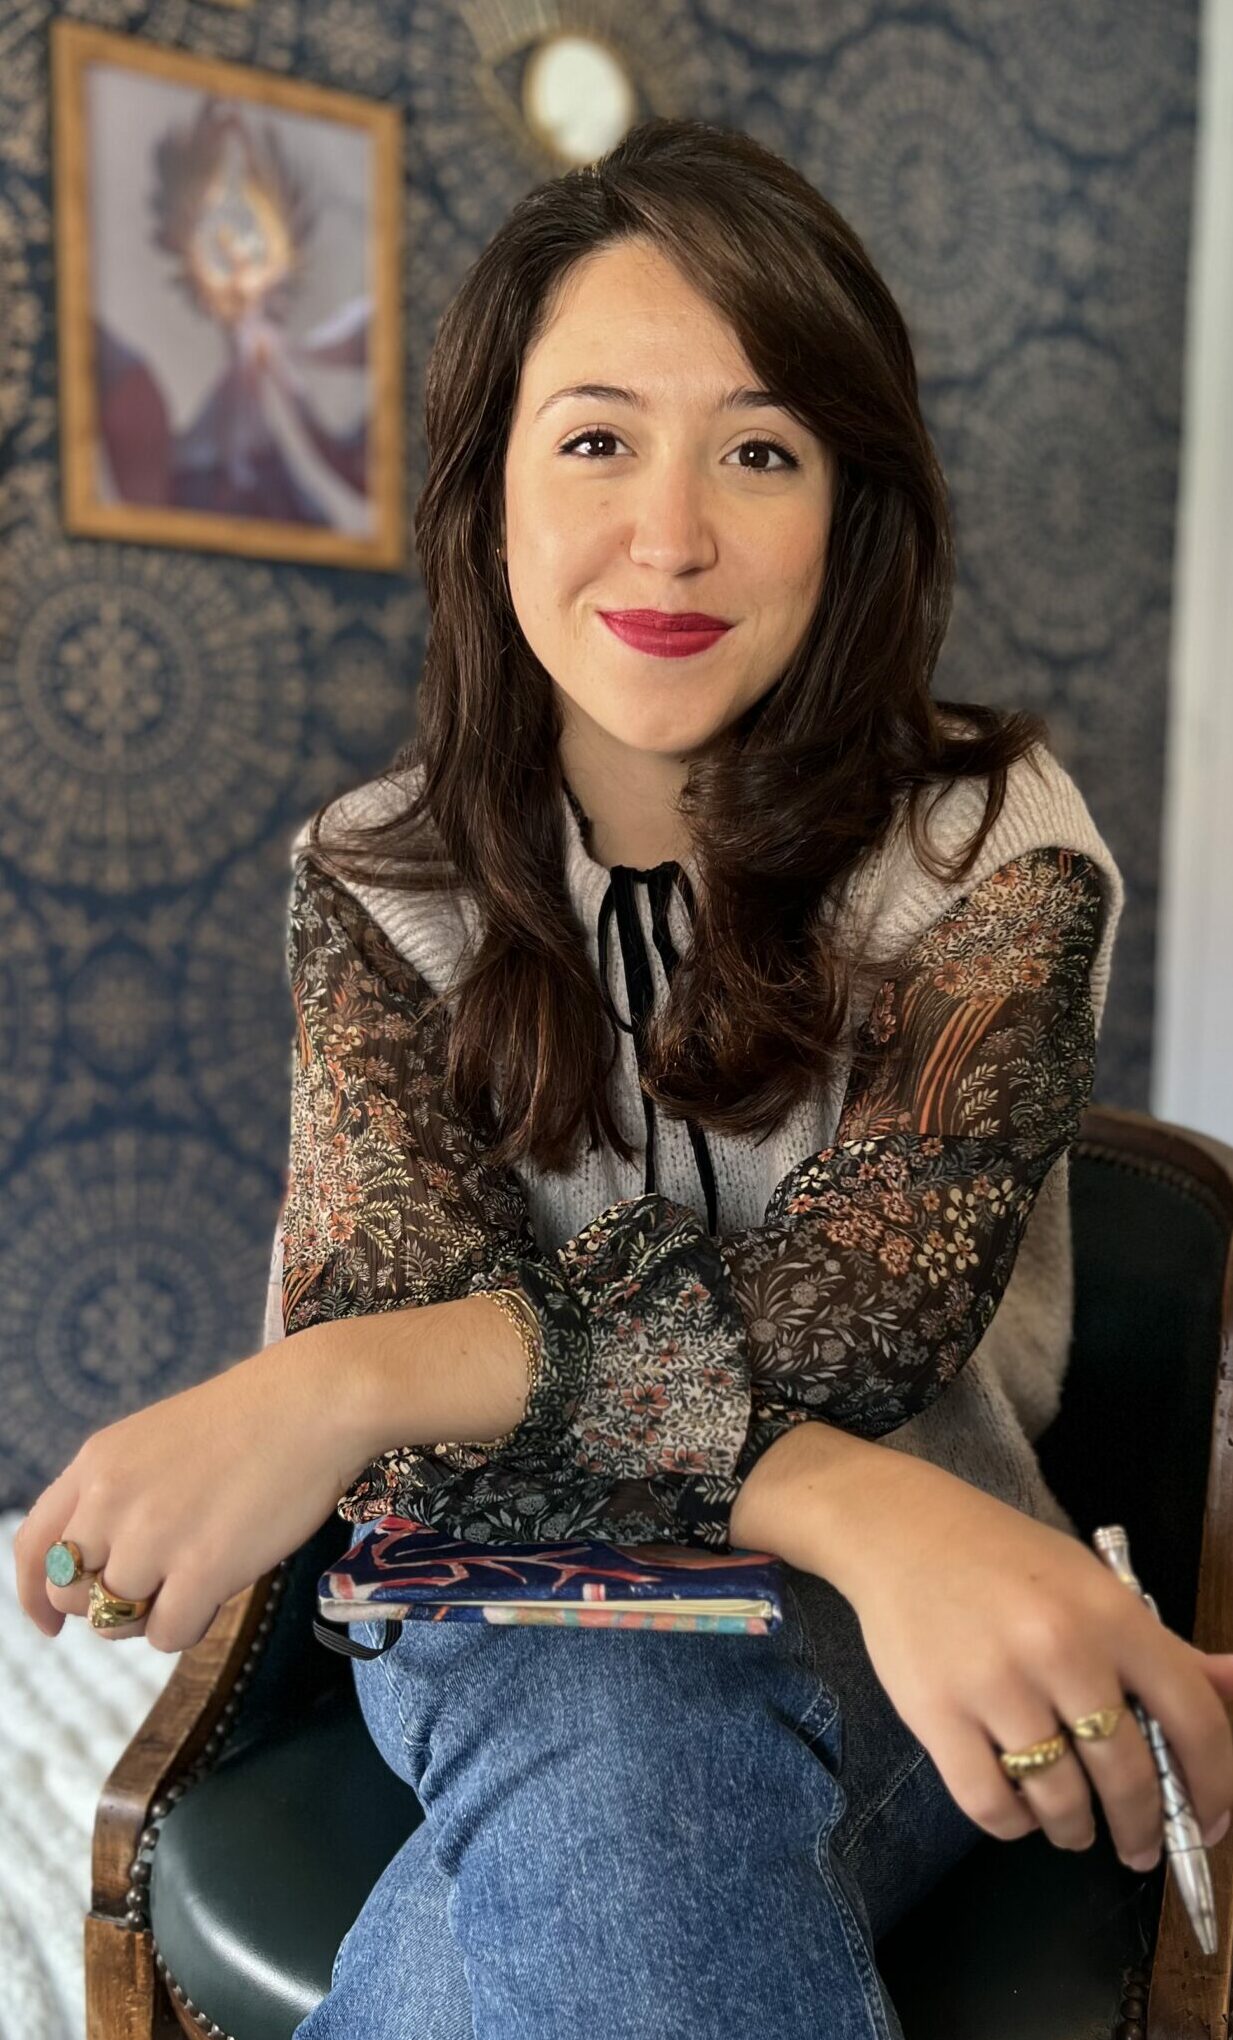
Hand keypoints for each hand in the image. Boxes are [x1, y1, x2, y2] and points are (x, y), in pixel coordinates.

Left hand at [13, 1339, 363, 1653]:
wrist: (317, 1402)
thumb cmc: (254, 1419)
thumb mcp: (158, 1442)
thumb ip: (119, 1496)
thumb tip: (103, 1575)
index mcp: (97, 1463)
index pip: (33, 1544)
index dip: (33, 1594)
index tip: (52, 1624)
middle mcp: (110, 1500)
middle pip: (72, 1592)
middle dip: (107, 1605)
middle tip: (158, 1590)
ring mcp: (153, 1536)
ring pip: (118, 1620)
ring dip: (156, 1614)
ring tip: (201, 1579)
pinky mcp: (201, 1569)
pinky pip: (167, 1635)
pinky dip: (190, 1627)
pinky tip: (220, 1592)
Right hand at [832, 1457, 1232, 1867]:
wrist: (898, 1528)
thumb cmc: (1004, 1557)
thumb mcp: (1094, 1586)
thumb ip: (1166, 1649)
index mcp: (1112, 1614)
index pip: (1195, 1721)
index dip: (1213, 1786)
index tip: (1208, 1821)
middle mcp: (1061, 1649)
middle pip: (1129, 1777)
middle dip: (1145, 1828)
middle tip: (1143, 1846)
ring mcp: (996, 1683)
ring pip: (1062, 1801)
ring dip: (1078, 1832)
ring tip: (1076, 1829)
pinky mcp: (936, 1712)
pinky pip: (992, 1805)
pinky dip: (1015, 1824)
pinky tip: (1021, 1809)